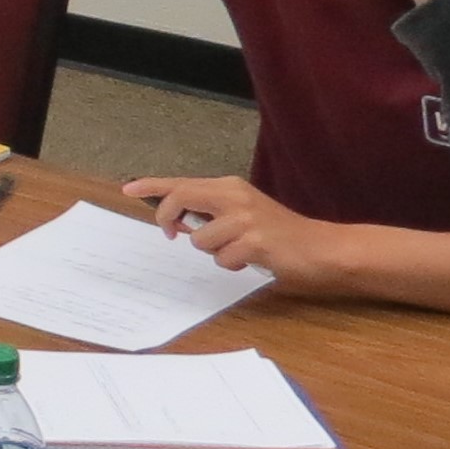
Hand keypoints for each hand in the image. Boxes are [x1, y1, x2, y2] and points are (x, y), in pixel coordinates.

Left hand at [123, 173, 350, 287]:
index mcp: (231, 188)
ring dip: (215, 253)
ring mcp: (246, 220)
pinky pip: (223, 260)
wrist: (321, 248)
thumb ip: (211, 213)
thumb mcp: (243, 214)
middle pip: (181, 199)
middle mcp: (236, 197)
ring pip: (200, 240)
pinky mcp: (255, 243)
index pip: (182, 183)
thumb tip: (175, 221)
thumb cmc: (278, 234)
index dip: (153, 186)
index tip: (128, 189)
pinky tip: (253, 260)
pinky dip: (233, 266)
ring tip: (240, 251)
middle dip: (168, 218)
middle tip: (171, 235)